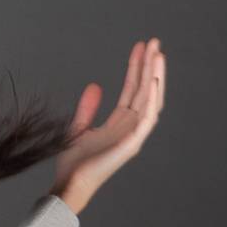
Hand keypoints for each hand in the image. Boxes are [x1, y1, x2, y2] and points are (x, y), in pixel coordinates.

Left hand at [50, 38, 165, 215]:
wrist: (68, 184)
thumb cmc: (74, 163)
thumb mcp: (79, 127)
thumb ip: (88, 107)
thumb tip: (95, 85)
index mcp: (120, 123)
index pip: (132, 89)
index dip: (136, 68)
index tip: (139, 47)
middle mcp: (131, 127)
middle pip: (144, 90)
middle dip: (149, 66)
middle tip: (153, 42)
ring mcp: (134, 135)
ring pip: (150, 100)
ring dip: (155, 77)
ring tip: (158, 54)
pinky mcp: (131, 144)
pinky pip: (147, 118)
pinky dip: (152, 100)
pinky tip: (153, 81)